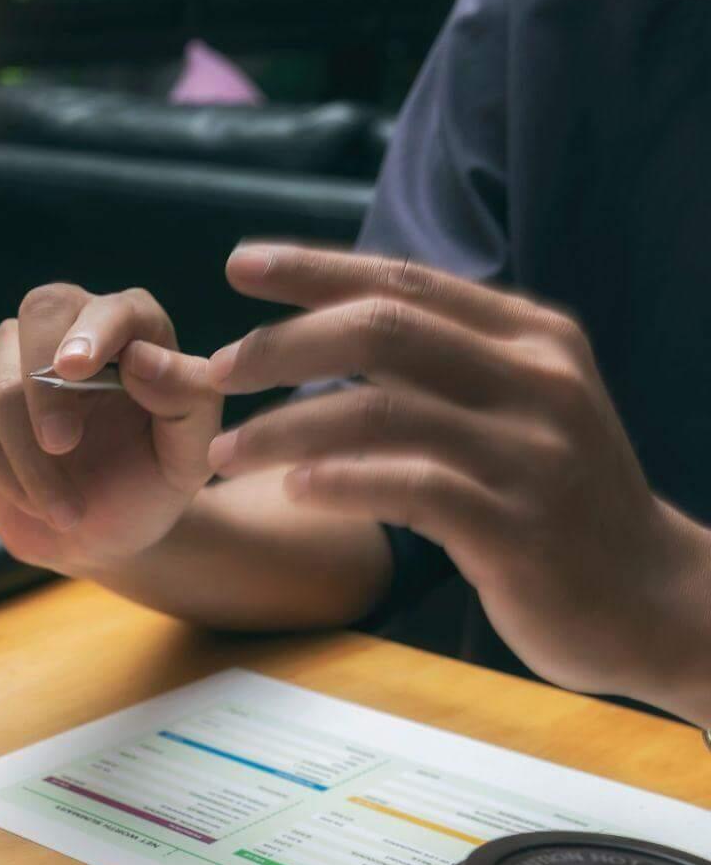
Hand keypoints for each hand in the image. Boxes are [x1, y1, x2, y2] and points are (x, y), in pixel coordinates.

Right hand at [0, 285, 221, 572]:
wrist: (99, 532)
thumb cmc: (148, 482)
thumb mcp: (188, 456)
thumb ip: (186, 401)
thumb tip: (140, 358)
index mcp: (131, 327)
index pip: (112, 307)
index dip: (94, 331)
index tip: (76, 368)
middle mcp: (67, 326)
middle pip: (39, 314)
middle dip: (44, 384)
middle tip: (61, 444)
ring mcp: (11, 357)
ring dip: (27, 458)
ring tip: (66, 511)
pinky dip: (3, 474)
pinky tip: (37, 504)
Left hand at [206, 243, 710, 717]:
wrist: (649, 600)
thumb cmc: (556, 503)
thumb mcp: (516, 410)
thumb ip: (444, 365)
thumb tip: (341, 319)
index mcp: (530, 339)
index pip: (403, 283)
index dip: (314, 269)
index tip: (239, 264)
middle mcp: (533, 381)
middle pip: (380, 330)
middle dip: (281, 343)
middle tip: (215, 370)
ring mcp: (527, 453)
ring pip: (378, 409)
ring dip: (283, 428)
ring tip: (223, 452)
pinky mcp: (513, 526)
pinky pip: (406, 488)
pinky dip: (337, 483)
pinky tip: (290, 492)